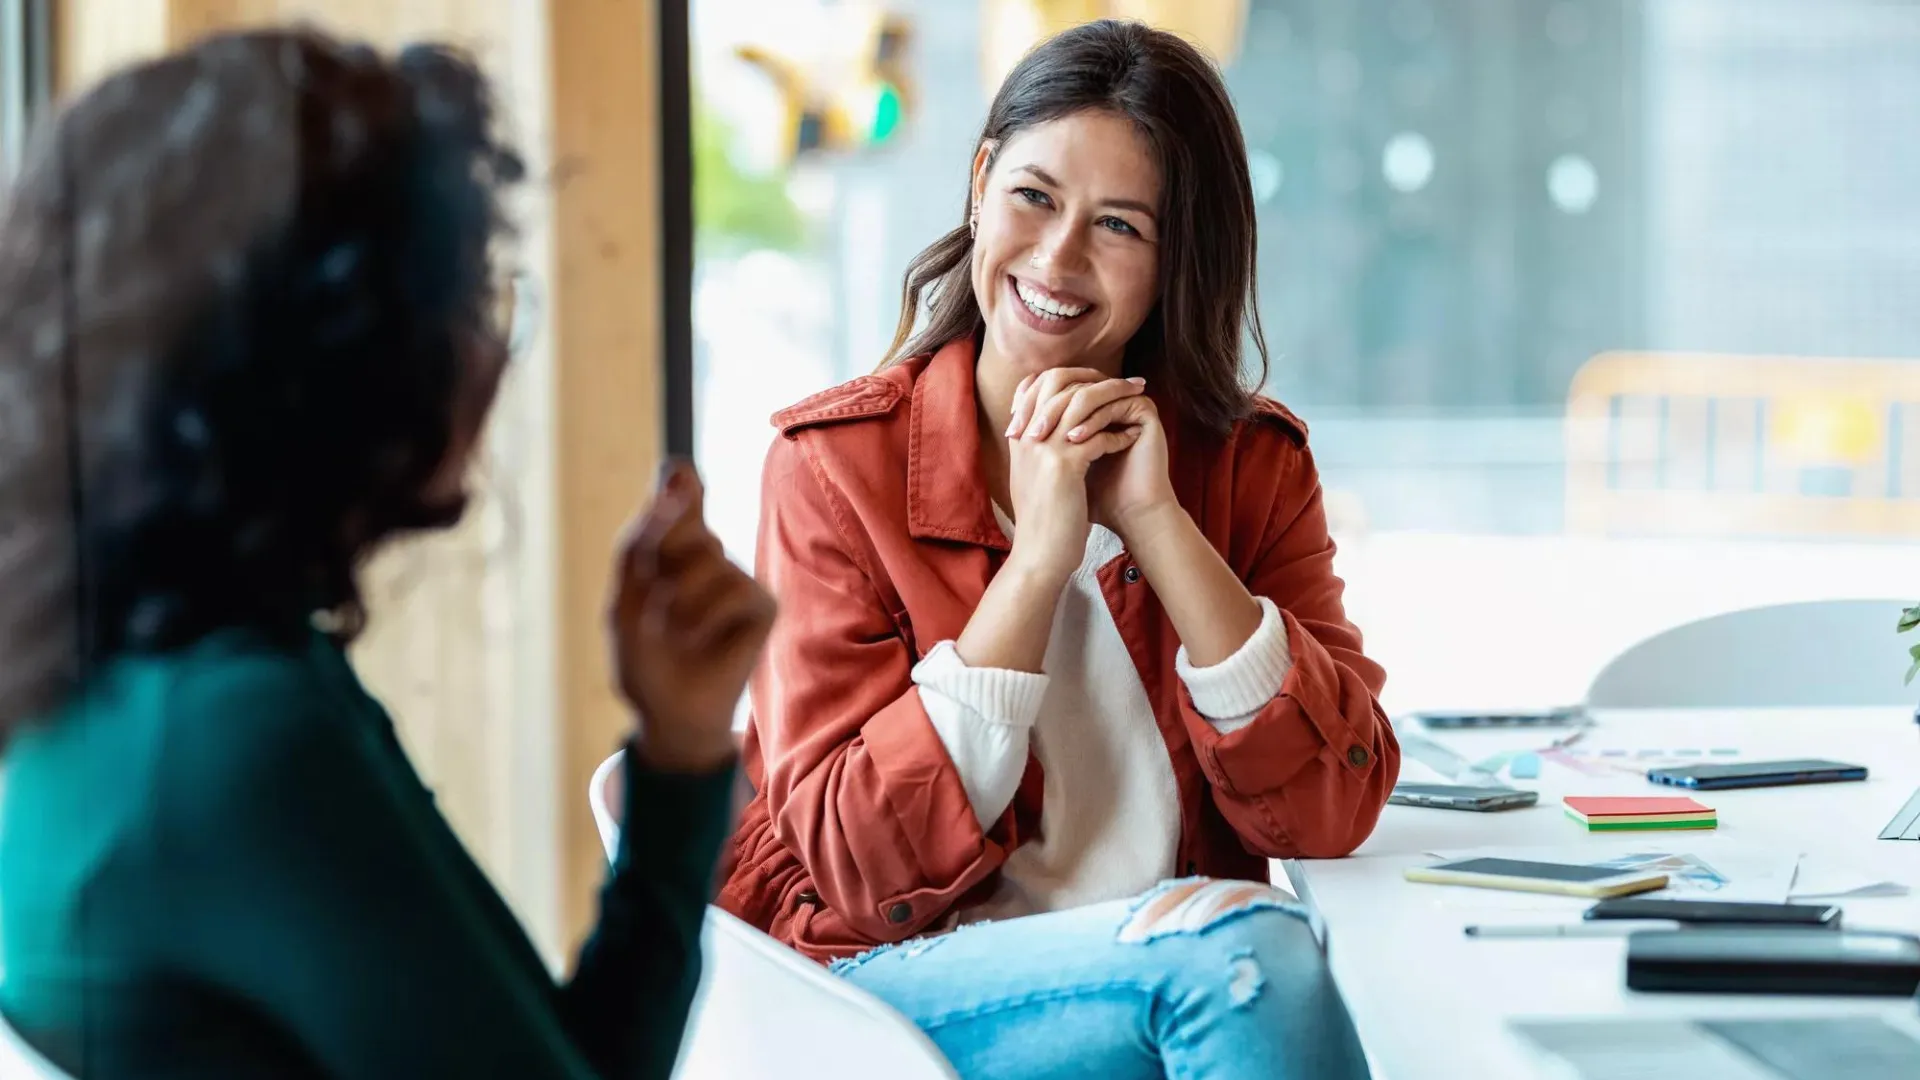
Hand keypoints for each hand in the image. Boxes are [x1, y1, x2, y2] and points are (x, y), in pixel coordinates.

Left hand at [606, 460, 775, 772]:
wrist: (666, 714)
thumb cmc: (644, 658)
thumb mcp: (624, 597)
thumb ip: (640, 537)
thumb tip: (674, 473)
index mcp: (670, 547)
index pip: (678, 490)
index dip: (677, 483)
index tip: (676, 475)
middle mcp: (708, 554)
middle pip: (684, 518)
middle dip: (658, 559)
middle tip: (653, 602)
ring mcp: (737, 577)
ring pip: (708, 553)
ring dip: (676, 597)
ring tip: (672, 631)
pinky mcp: (763, 604)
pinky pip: (734, 588)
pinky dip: (706, 616)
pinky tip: (699, 640)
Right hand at [1001, 368, 1144, 581]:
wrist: (1039, 557)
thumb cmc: (1043, 522)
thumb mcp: (1033, 478)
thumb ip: (1040, 450)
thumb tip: (1063, 430)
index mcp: (1019, 438)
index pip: (1037, 385)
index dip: (1071, 376)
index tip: (1099, 380)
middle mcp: (1026, 437)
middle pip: (1059, 383)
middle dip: (1098, 378)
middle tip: (1128, 381)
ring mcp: (1042, 449)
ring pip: (1081, 403)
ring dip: (1115, 398)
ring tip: (1139, 398)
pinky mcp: (1063, 467)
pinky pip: (1096, 436)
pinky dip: (1117, 434)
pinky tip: (1131, 438)